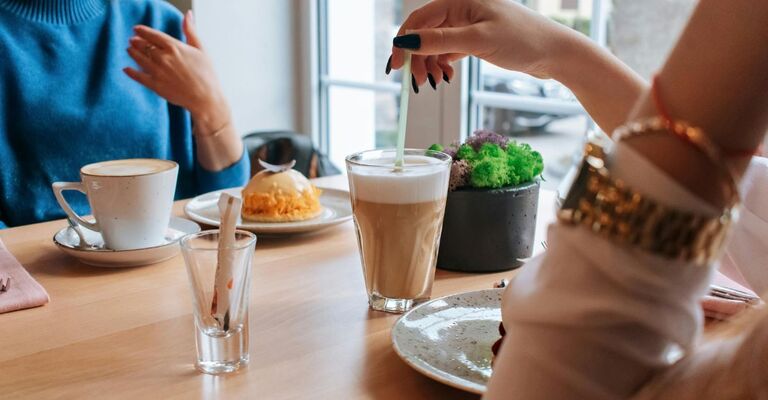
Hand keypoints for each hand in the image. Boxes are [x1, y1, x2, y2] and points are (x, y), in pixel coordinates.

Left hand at [124, 10, 228, 136]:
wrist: (206, 98)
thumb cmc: (207, 74)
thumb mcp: (201, 49)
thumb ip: (191, 31)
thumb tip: (188, 14)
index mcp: (175, 47)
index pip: (153, 35)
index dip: (143, 31)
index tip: (136, 29)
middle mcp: (164, 58)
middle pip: (144, 46)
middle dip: (137, 42)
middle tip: (132, 40)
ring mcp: (158, 72)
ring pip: (140, 59)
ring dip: (133, 53)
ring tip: (129, 49)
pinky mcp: (156, 86)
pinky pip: (139, 77)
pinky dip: (131, 72)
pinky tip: (126, 69)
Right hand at [390, 0, 584, 86]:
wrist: (555, 52)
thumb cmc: (522, 40)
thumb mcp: (478, 40)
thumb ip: (440, 41)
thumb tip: (405, 42)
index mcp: (459, 2)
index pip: (418, 20)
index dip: (403, 42)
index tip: (396, 67)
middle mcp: (461, 10)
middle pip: (424, 33)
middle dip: (417, 58)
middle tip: (420, 83)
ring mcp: (468, 25)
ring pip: (435, 44)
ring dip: (429, 64)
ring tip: (436, 83)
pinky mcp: (475, 40)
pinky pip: (448, 51)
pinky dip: (443, 65)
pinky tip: (446, 78)